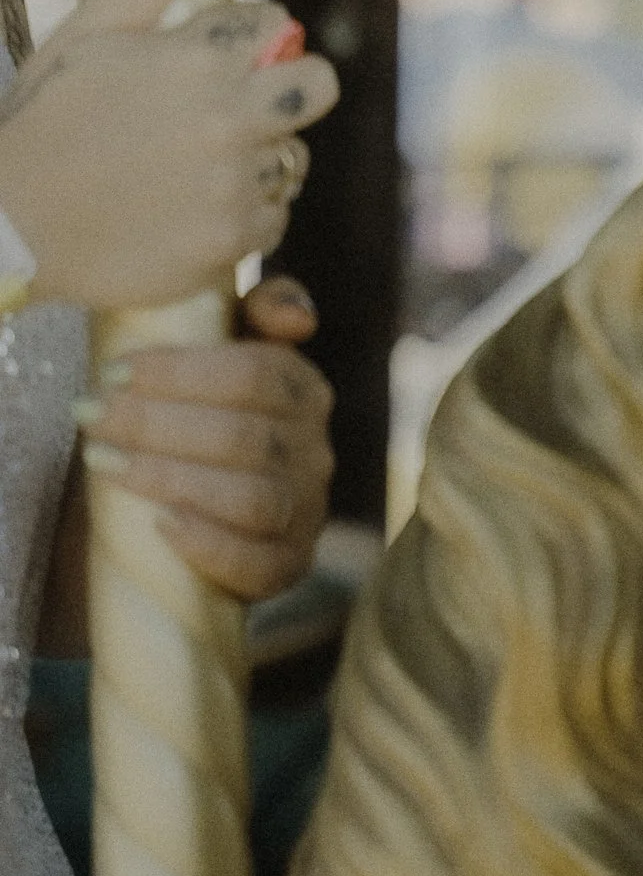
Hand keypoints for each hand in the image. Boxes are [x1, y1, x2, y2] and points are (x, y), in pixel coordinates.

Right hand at [0, 0, 338, 310]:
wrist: (3, 230)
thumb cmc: (42, 123)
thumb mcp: (87, 34)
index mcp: (197, 58)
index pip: (276, 22)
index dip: (248, 36)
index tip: (214, 58)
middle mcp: (227, 118)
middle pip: (319, 86)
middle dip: (292, 88)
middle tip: (246, 107)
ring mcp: (232, 184)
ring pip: (291, 158)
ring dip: (255, 160)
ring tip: (189, 170)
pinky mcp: (228, 242)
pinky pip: (272, 220)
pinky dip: (240, 218)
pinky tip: (187, 212)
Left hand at [78, 274, 334, 601]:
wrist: (217, 506)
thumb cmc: (213, 417)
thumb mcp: (235, 354)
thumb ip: (261, 312)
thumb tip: (297, 318)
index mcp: (305, 391)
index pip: (257, 373)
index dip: (183, 373)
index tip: (115, 371)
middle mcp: (315, 450)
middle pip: (244, 437)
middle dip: (159, 425)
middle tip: (93, 417)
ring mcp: (307, 510)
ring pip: (252, 498)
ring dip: (172, 480)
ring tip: (107, 463)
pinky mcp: (290, 563)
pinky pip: (258, 563)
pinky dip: (209, 545)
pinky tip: (160, 524)